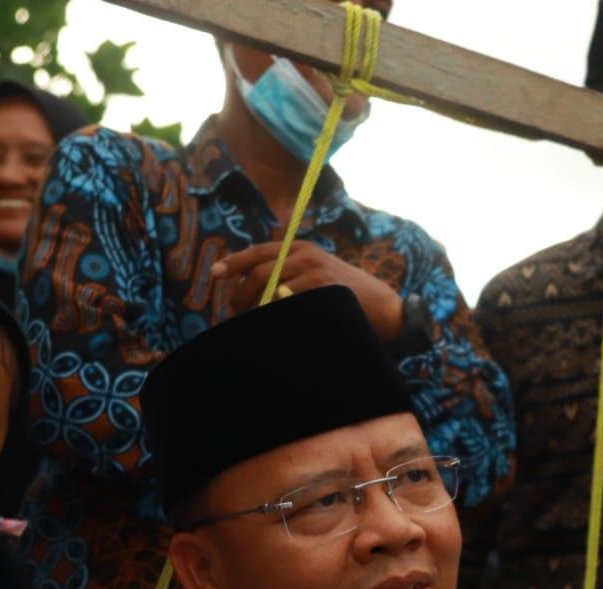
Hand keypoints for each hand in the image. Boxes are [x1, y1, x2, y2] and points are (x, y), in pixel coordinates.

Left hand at [211, 242, 403, 339]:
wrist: (387, 307)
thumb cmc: (349, 296)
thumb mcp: (320, 274)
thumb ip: (292, 275)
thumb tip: (257, 290)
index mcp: (301, 248)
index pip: (259, 252)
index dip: (235, 262)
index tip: (216, 273)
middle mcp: (306, 255)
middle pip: (259, 272)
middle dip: (242, 295)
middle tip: (236, 313)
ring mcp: (315, 271)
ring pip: (270, 290)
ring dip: (257, 309)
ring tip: (252, 323)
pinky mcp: (323, 288)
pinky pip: (287, 302)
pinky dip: (276, 314)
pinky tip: (274, 324)